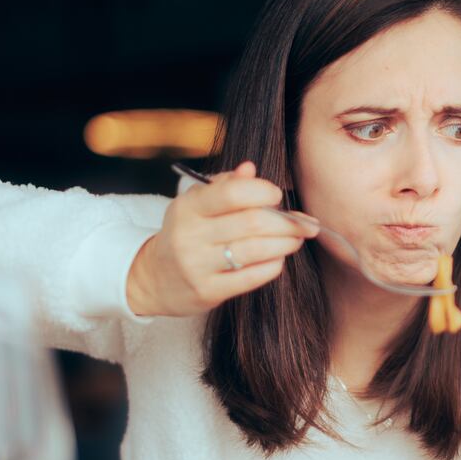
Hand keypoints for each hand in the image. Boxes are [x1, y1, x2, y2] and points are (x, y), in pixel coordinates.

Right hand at [126, 161, 318, 316]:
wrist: (154, 278)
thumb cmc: (187, 233)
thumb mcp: (197, 204)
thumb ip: (225, 185)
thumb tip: (250, 168)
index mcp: (188, 207)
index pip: (233, 193)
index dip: (263, 191)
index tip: (277, 195)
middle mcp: (190, 235)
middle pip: (252, 222)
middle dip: (288, 222)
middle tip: (306, 223)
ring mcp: (197, 265)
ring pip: (256, 250)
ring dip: (286, 243)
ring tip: (297, 239)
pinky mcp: (208, 291)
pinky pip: (252, 276)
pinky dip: (273, 265)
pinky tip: (278, 258)